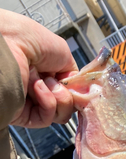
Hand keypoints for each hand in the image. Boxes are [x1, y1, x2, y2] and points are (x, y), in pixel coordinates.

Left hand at [0, 9, 78, 127]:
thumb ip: (75, 75)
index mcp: (46, 73)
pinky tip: (37, 87)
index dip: (77, 91)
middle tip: (58, 81)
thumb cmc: (29, 40)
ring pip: (60, 115)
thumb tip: (83, 93)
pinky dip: (48, 104)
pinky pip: (46, 119)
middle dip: (68, 95)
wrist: (9, 44)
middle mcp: (38, 89)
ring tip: (44, 81)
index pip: (69, 92)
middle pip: (67, 106)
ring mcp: (31, 103)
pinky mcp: (24, 115)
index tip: (81, 88)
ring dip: (59, 98)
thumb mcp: (62, 53)